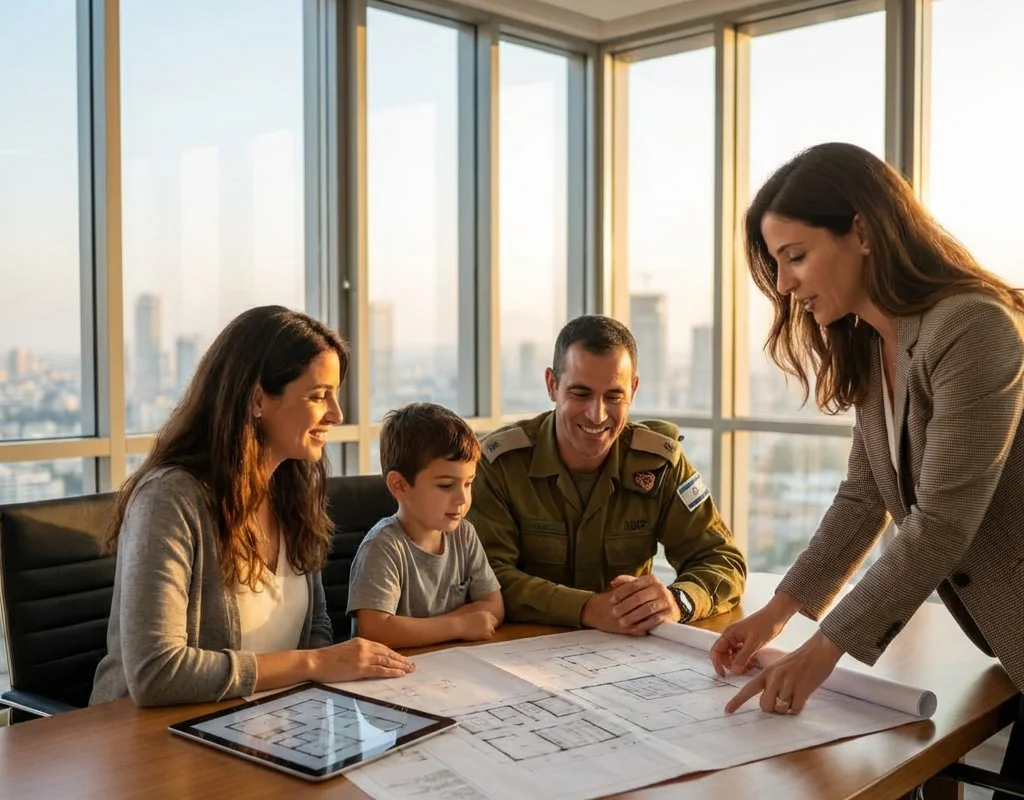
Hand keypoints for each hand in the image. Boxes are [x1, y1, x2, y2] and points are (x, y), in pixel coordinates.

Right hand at [309, 637, 414, 681]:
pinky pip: (380, 670)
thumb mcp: (346, 649)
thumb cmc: (328, 658)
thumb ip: (359, 651)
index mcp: (361, 641)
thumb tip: (370, 658)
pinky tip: (399, 674)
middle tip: (412, 665)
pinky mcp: (360, 668)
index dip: (394, 654)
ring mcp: (363, 657)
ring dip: (400, 666)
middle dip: (401, 659)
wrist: (315, 661)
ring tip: (409, 670)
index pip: (383, 647)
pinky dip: (391, 672)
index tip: (403, 658)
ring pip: (387, 661)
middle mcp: (364, 647)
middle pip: (388, 653)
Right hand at [458, 610, 498, 640]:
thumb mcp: (475, 614)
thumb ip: (482, 617)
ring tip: (479, 633)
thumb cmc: (463, 620)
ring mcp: (488, 626)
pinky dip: (485, 637)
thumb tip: (485, 622)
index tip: (485, 625)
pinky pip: (490, 636)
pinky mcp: (486, 633)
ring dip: (488, 632)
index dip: (490, 622)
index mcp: (486, 613)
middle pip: (495, 624)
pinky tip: (478, 635)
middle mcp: (489, 619)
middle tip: (483, 630)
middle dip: (490, 627)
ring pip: (493, 631)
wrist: (459, 625)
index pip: (493, 618)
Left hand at [610, 574, 680, 631]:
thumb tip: (613, 583)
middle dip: (625, 606)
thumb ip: (627, 582)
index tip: (611, 600)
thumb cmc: (651, 595)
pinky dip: (643, 624)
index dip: (621, 592)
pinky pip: (655, 620)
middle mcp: (660, 588)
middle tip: (614, 612)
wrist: (672, 604)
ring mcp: (666, 601)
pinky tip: (634, 628)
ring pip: (646, 609)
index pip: (633, 585)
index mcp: (651, 579)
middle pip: (639, 598)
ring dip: (632, 616)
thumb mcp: (641, 586)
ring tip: (622, 622)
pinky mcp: (670, 613)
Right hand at [710, 593, 799, 676]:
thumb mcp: (754, 643)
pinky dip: (744, 660)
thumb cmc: (764, 625)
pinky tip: (752, 663)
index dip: (717, 663)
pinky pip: (740, 654)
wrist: (776, 616)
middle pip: (723, 655)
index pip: (716, 651)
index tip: (723, 674)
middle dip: (730, 664)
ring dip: (738, 663)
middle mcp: (731, 637)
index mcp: (729, 634)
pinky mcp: (746, 641)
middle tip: (742, 670)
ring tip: (749, 667)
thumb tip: (734, 670)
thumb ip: (742, 657)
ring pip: (732, 655)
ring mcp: (738, 639)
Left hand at [724, 630, 842, 714]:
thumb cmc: (799, 661)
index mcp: (766, 672)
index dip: (737, 701)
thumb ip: (771, 682)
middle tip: (782, 699)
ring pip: (780, 709)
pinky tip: (802, 697)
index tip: (727, 711)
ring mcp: (788, 684)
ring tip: (794, 695)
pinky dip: (797, 708)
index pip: (748, 689)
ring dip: (787, 707)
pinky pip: (795, 709)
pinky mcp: (802, 690)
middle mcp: (775, 678)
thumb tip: (769, 703)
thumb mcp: (779, 667)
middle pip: (765, 706)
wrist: (818, 650)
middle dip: (772, 708)